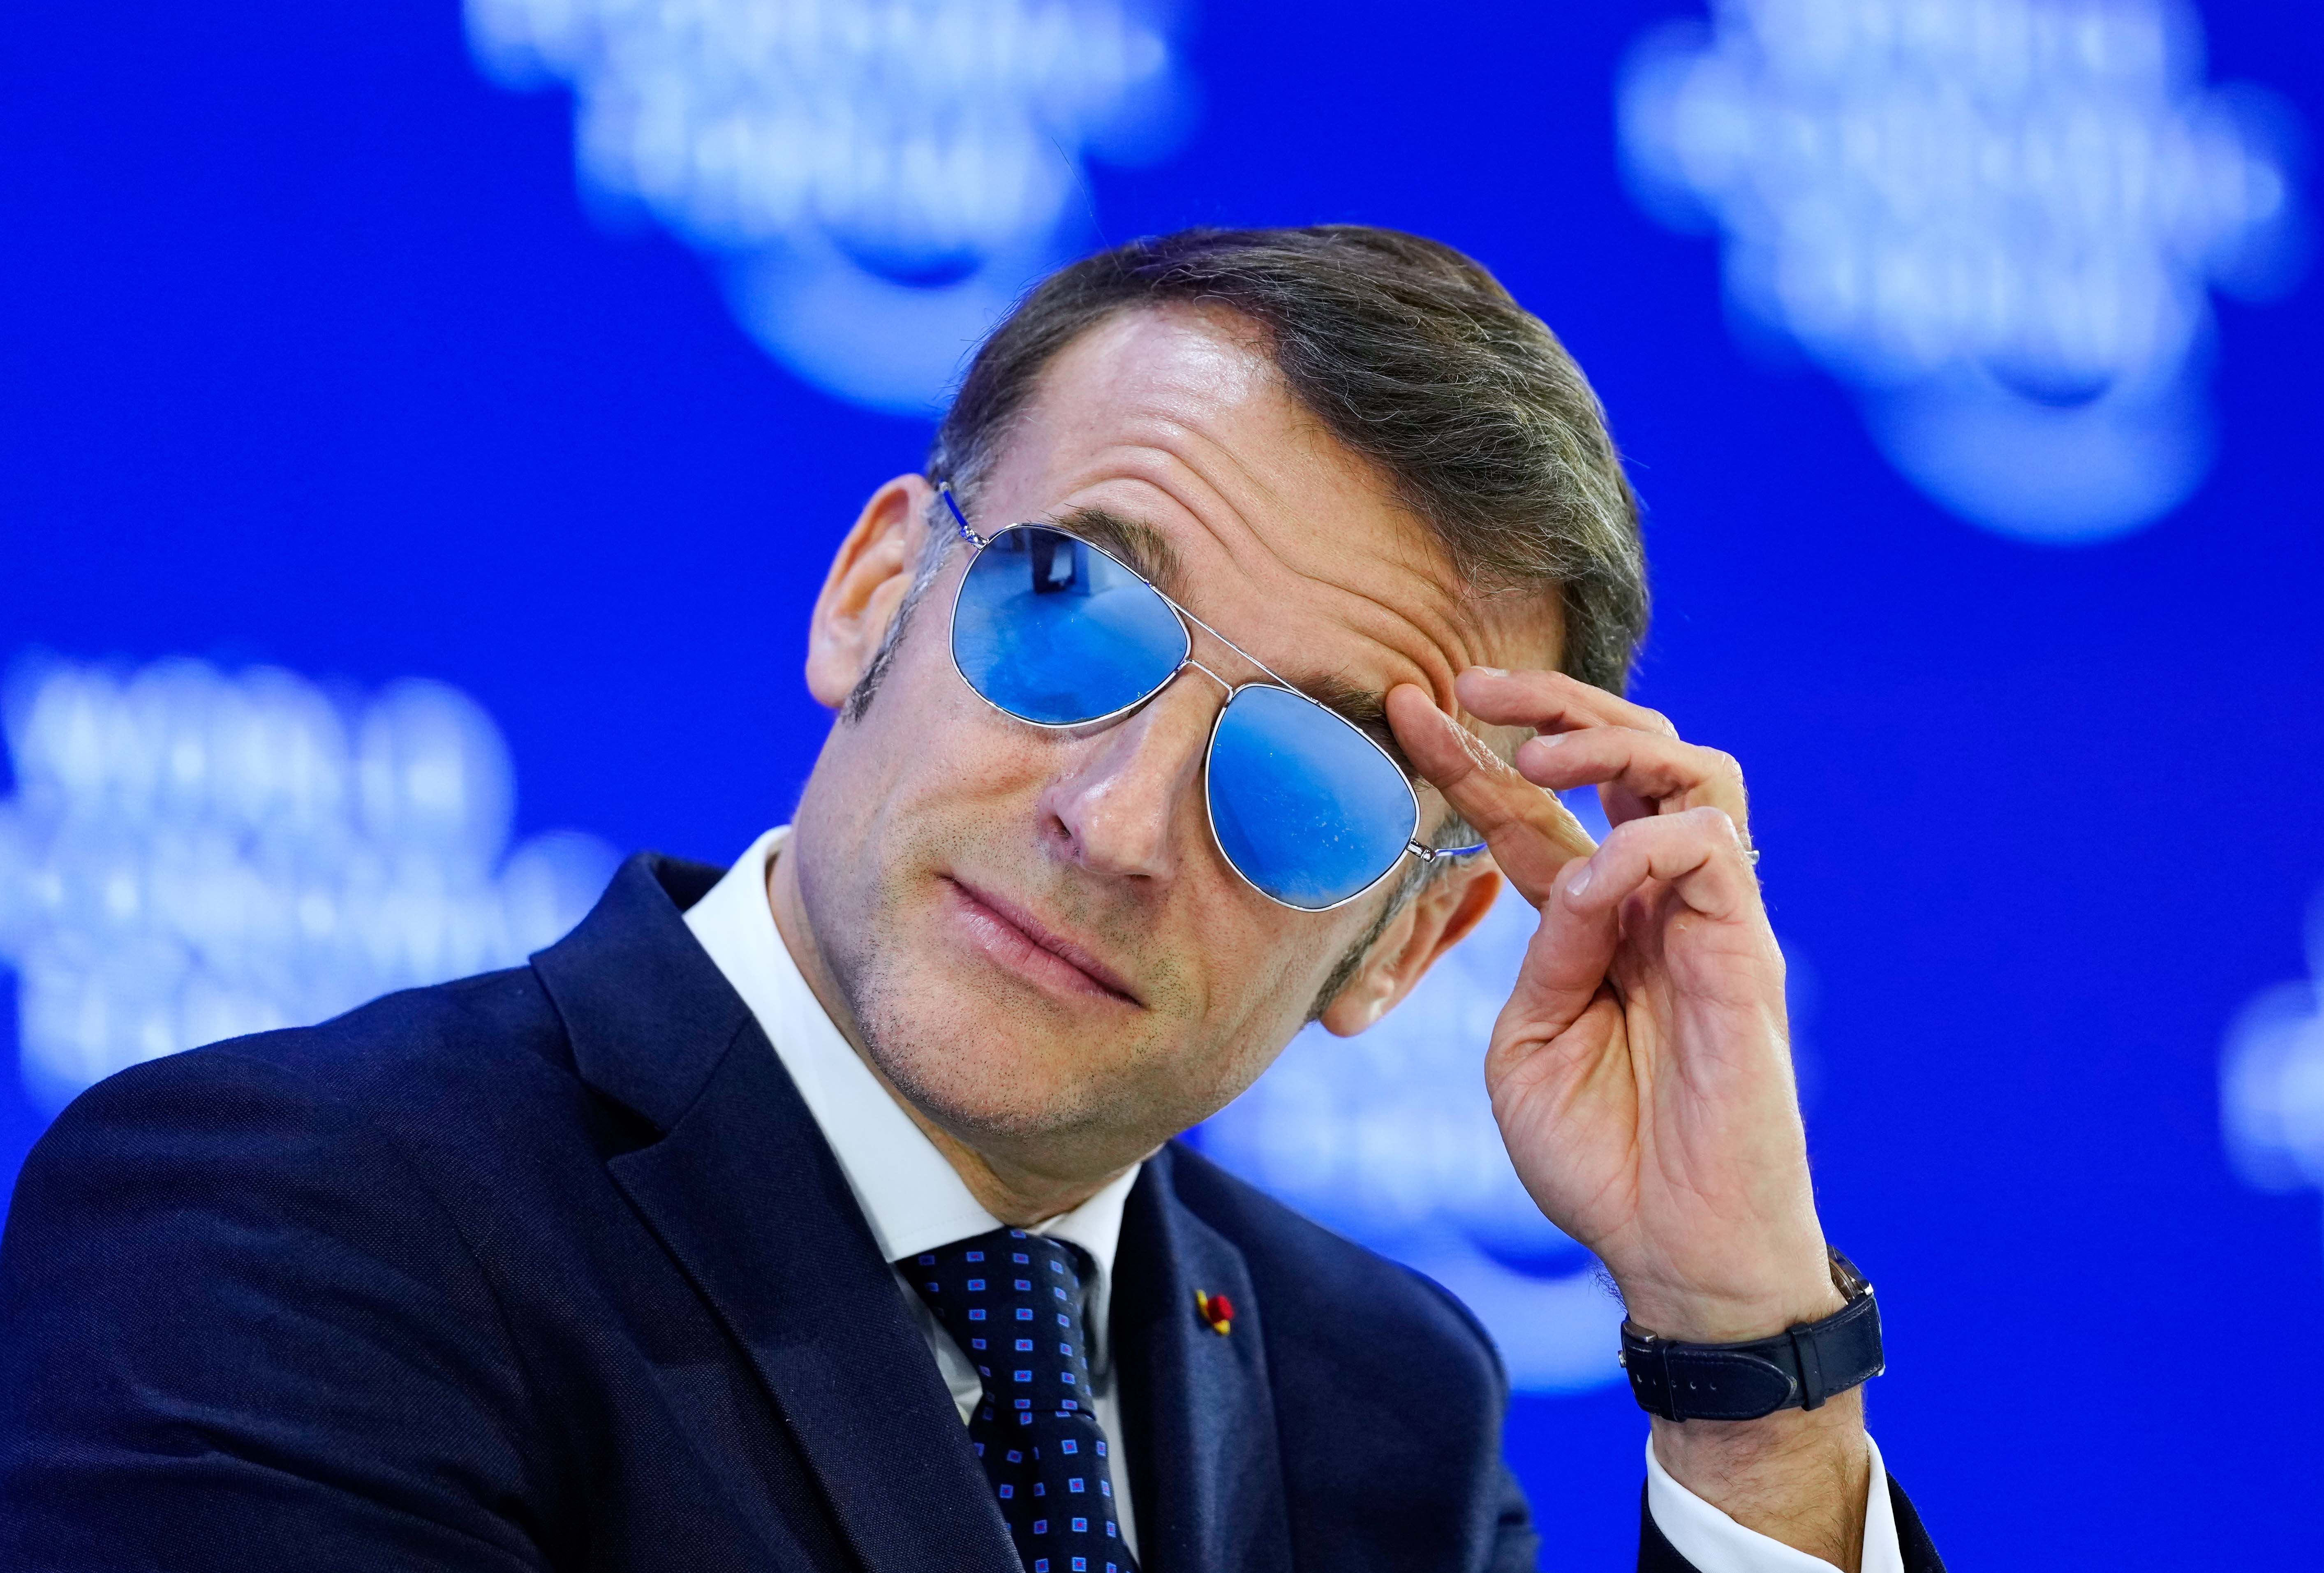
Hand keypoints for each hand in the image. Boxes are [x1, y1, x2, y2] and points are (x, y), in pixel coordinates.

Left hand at [1389, 668, 1868, 1565]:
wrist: (1672, 1250)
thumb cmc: (1599, 1158)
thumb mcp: (1529, 1043)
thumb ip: (1542, 953)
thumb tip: (1568, 872)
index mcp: (1590, 921)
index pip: (1532, 811)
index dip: (1470, 755)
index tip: (1403, 707)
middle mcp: (1653, 902)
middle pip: (1627, 754)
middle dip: (1553, 705)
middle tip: (1476, 687)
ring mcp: (1708, 920)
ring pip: (1691, 768)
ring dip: (1610, 741)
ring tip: (1540, 758)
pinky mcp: (1746, 951)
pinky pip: (1709, 847)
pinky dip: (1644, 841)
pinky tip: (1598, 877)